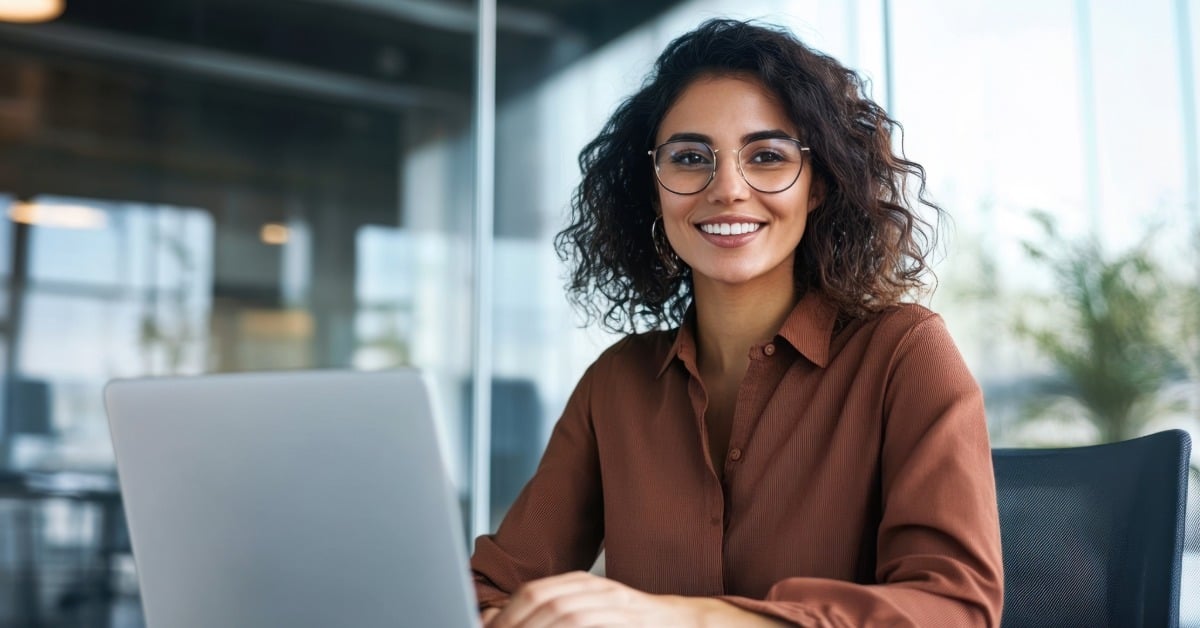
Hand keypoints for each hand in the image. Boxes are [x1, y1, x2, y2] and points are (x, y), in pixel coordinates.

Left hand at [484, 571, 788, 626]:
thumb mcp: (592, 616)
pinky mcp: (633, 621)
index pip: (534, 593)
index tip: (487, 627)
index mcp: (584, 585)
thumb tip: (503, 619)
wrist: (692, 626)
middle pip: (544, 601)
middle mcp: (600, 591)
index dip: (506, 614)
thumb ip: (555, 616)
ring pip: (567, 615)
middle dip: (516, 624)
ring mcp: (619, 608)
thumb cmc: (637, 626)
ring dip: (538, 627)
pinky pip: (591, 624)